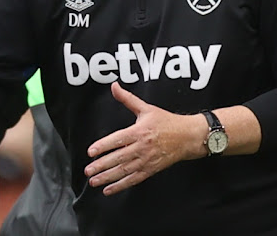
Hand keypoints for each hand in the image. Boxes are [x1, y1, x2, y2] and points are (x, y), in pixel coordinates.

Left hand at [84, 82, 204, 195]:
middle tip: (88, 170)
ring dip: (107, 177)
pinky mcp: (150, 170)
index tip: (91, 152)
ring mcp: (146, 160)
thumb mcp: (146, 108)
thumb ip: (127, 98)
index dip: (103, 146)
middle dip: (101, 166)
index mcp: (139, 132)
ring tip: (94, 180)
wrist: (188, 137)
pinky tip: (108, 189)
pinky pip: (133, 179)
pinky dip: (120, 185)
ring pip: (124, 171)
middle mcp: (141, 147)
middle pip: (118, 158)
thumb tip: (114, 86)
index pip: (117, 140)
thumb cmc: (167, 122)